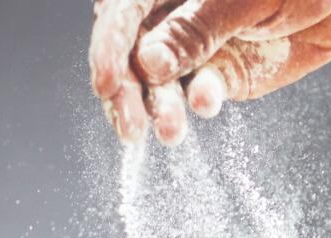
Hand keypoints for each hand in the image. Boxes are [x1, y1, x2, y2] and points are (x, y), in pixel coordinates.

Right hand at [89, 0, 330, 144]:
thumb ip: (196, 28)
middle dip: (128, 93)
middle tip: (132, 128)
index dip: (108, 50)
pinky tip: (209, 102)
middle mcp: (173, 15)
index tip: (107, 85)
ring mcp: (198, 48)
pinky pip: (203, 92)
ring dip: (161, 108)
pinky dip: (203, 100)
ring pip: (163, 83)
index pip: (121, 13)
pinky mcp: (223, 75)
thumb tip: (148, 64)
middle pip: (132, 54)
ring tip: (170, 132)